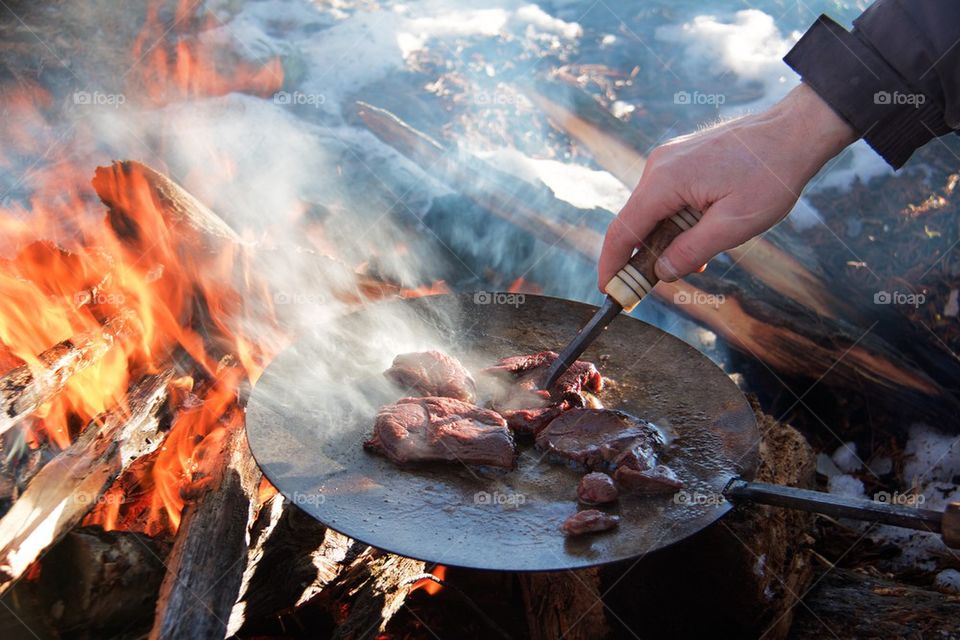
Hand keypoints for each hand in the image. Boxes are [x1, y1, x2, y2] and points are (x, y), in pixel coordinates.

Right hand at [598, 83, 857, 289]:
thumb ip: (692, 251)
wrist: (795, 131)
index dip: (611, 264)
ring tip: (696, 263)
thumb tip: (661, 272)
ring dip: (664, 241)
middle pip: (634, 222)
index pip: (623, 231)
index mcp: (665, 181)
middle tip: (653, 288)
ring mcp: (669, 160)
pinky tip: (700, 237)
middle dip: (640, 258)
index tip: (608, 291)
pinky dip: (675, 223)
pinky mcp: (681, 159)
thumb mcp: (734, 225)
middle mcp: (659, 166)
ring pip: (652, 211)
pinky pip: (666, 198)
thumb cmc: (770, 175)